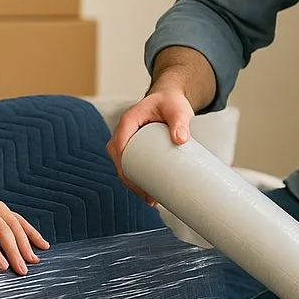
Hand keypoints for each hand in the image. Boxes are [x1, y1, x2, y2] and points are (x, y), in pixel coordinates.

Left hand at [0, 169, 49, 274]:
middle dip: (15, 251)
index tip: (3, 267)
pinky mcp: (2, 206)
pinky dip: (32, 231)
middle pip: (3, 231)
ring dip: (26, 243)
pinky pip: (19, 218)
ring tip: (35, 261)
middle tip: (22, 271)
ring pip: (15, 224)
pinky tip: (42, 244)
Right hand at [105, 89, 195, 204]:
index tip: (135, 182)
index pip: (118, 146)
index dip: (123, 166)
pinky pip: (129, 164)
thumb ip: (180, 121)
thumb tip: (181, 139)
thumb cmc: (172, 102)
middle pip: (118, 160)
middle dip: (129, 180)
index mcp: (128, 121)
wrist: (170, 99)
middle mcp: (124, 131)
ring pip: (123, 165)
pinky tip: (147, 193)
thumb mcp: (177, 109)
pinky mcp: (135, 147)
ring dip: (132, 183)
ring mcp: (128, 140)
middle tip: (148, 197)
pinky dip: (135, 179)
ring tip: (150, 199)